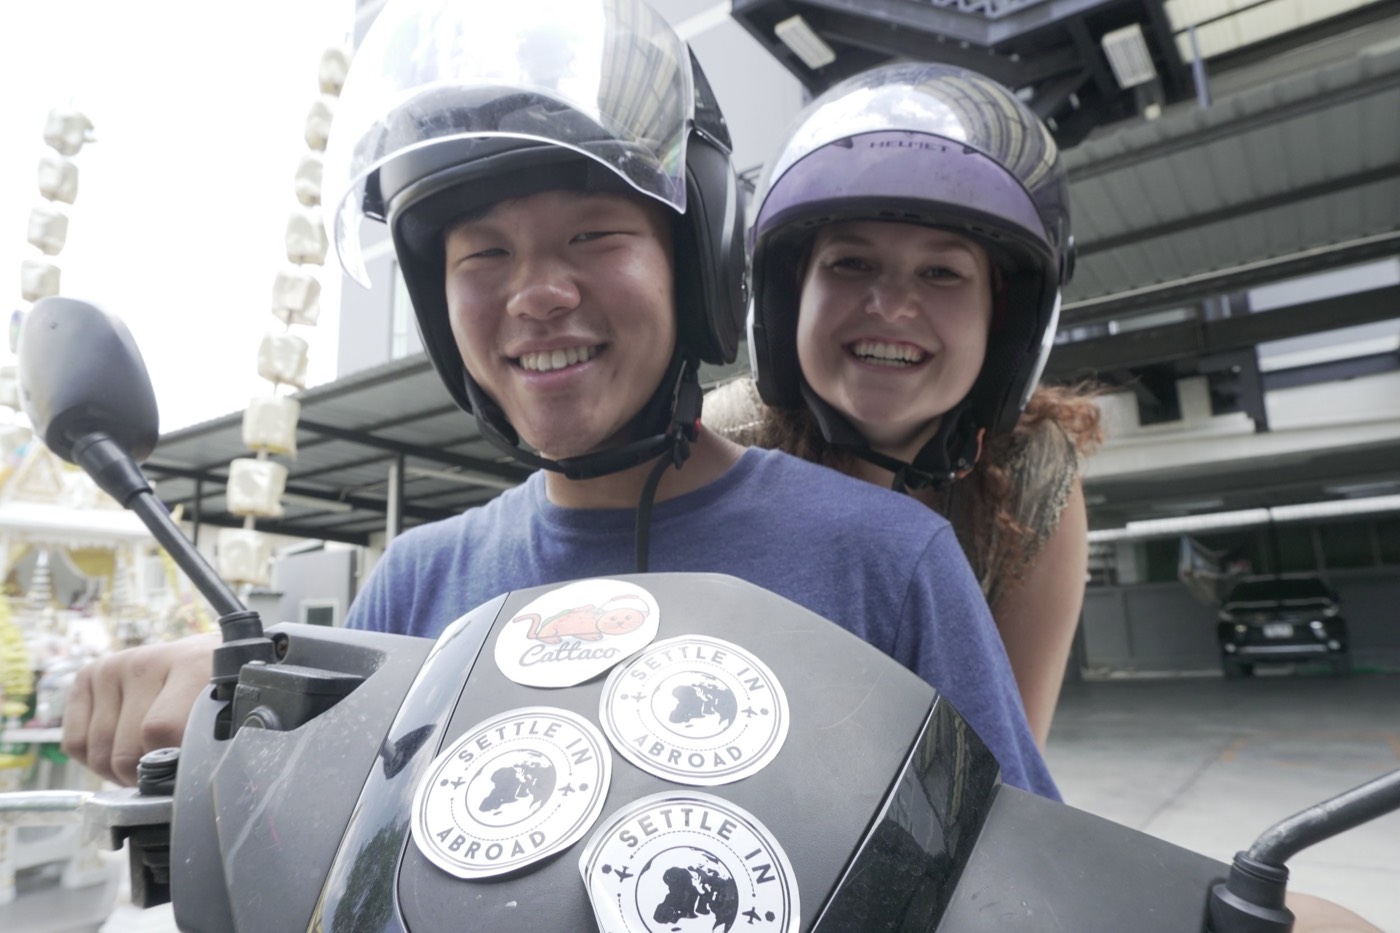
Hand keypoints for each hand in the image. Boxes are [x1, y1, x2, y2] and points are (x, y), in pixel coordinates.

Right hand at [61, 633, 218, 785]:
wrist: (206, 656)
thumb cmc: (218, 695)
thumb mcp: (230, 715)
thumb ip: (212, 747)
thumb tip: (188, 790)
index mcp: (191, 666)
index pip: (160, 732)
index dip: (170, 767)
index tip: (186, 776)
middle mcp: (146, 661)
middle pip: (126, 753)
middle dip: (144, 776)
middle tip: (165, 771)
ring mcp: (113, 667)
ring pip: (99, 754)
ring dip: (121, 772)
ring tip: (148, 758)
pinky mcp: (88, 676)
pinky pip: (75, 744)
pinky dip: (95, 759)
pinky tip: (121, 745)